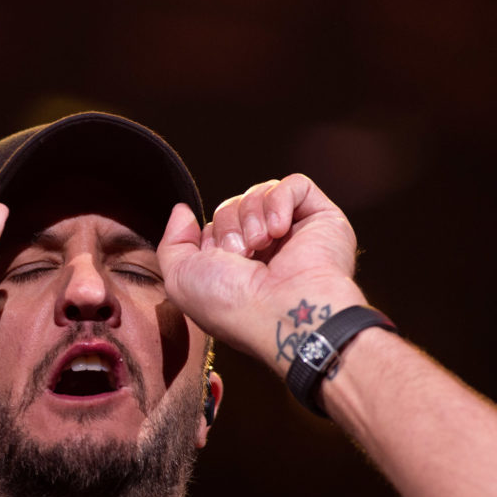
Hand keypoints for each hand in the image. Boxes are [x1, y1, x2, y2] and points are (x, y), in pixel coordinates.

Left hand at [157, 174, 366, 370]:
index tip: (219, 260)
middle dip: (229, 224)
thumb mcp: (180, 279)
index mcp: (237, 268)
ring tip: (260, 245)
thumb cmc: (231, 305)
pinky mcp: (324, 220)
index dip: (210, 237)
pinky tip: (279, 229)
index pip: (215, 227)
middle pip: (233, 205)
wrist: (281, 312)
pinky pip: (295, 184)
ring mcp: (296, 236)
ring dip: (251, 215)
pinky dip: (279, 200)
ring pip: (261, 192)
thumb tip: (183, 210)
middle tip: (241, 255)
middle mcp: (267, 252)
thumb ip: (172, 242)